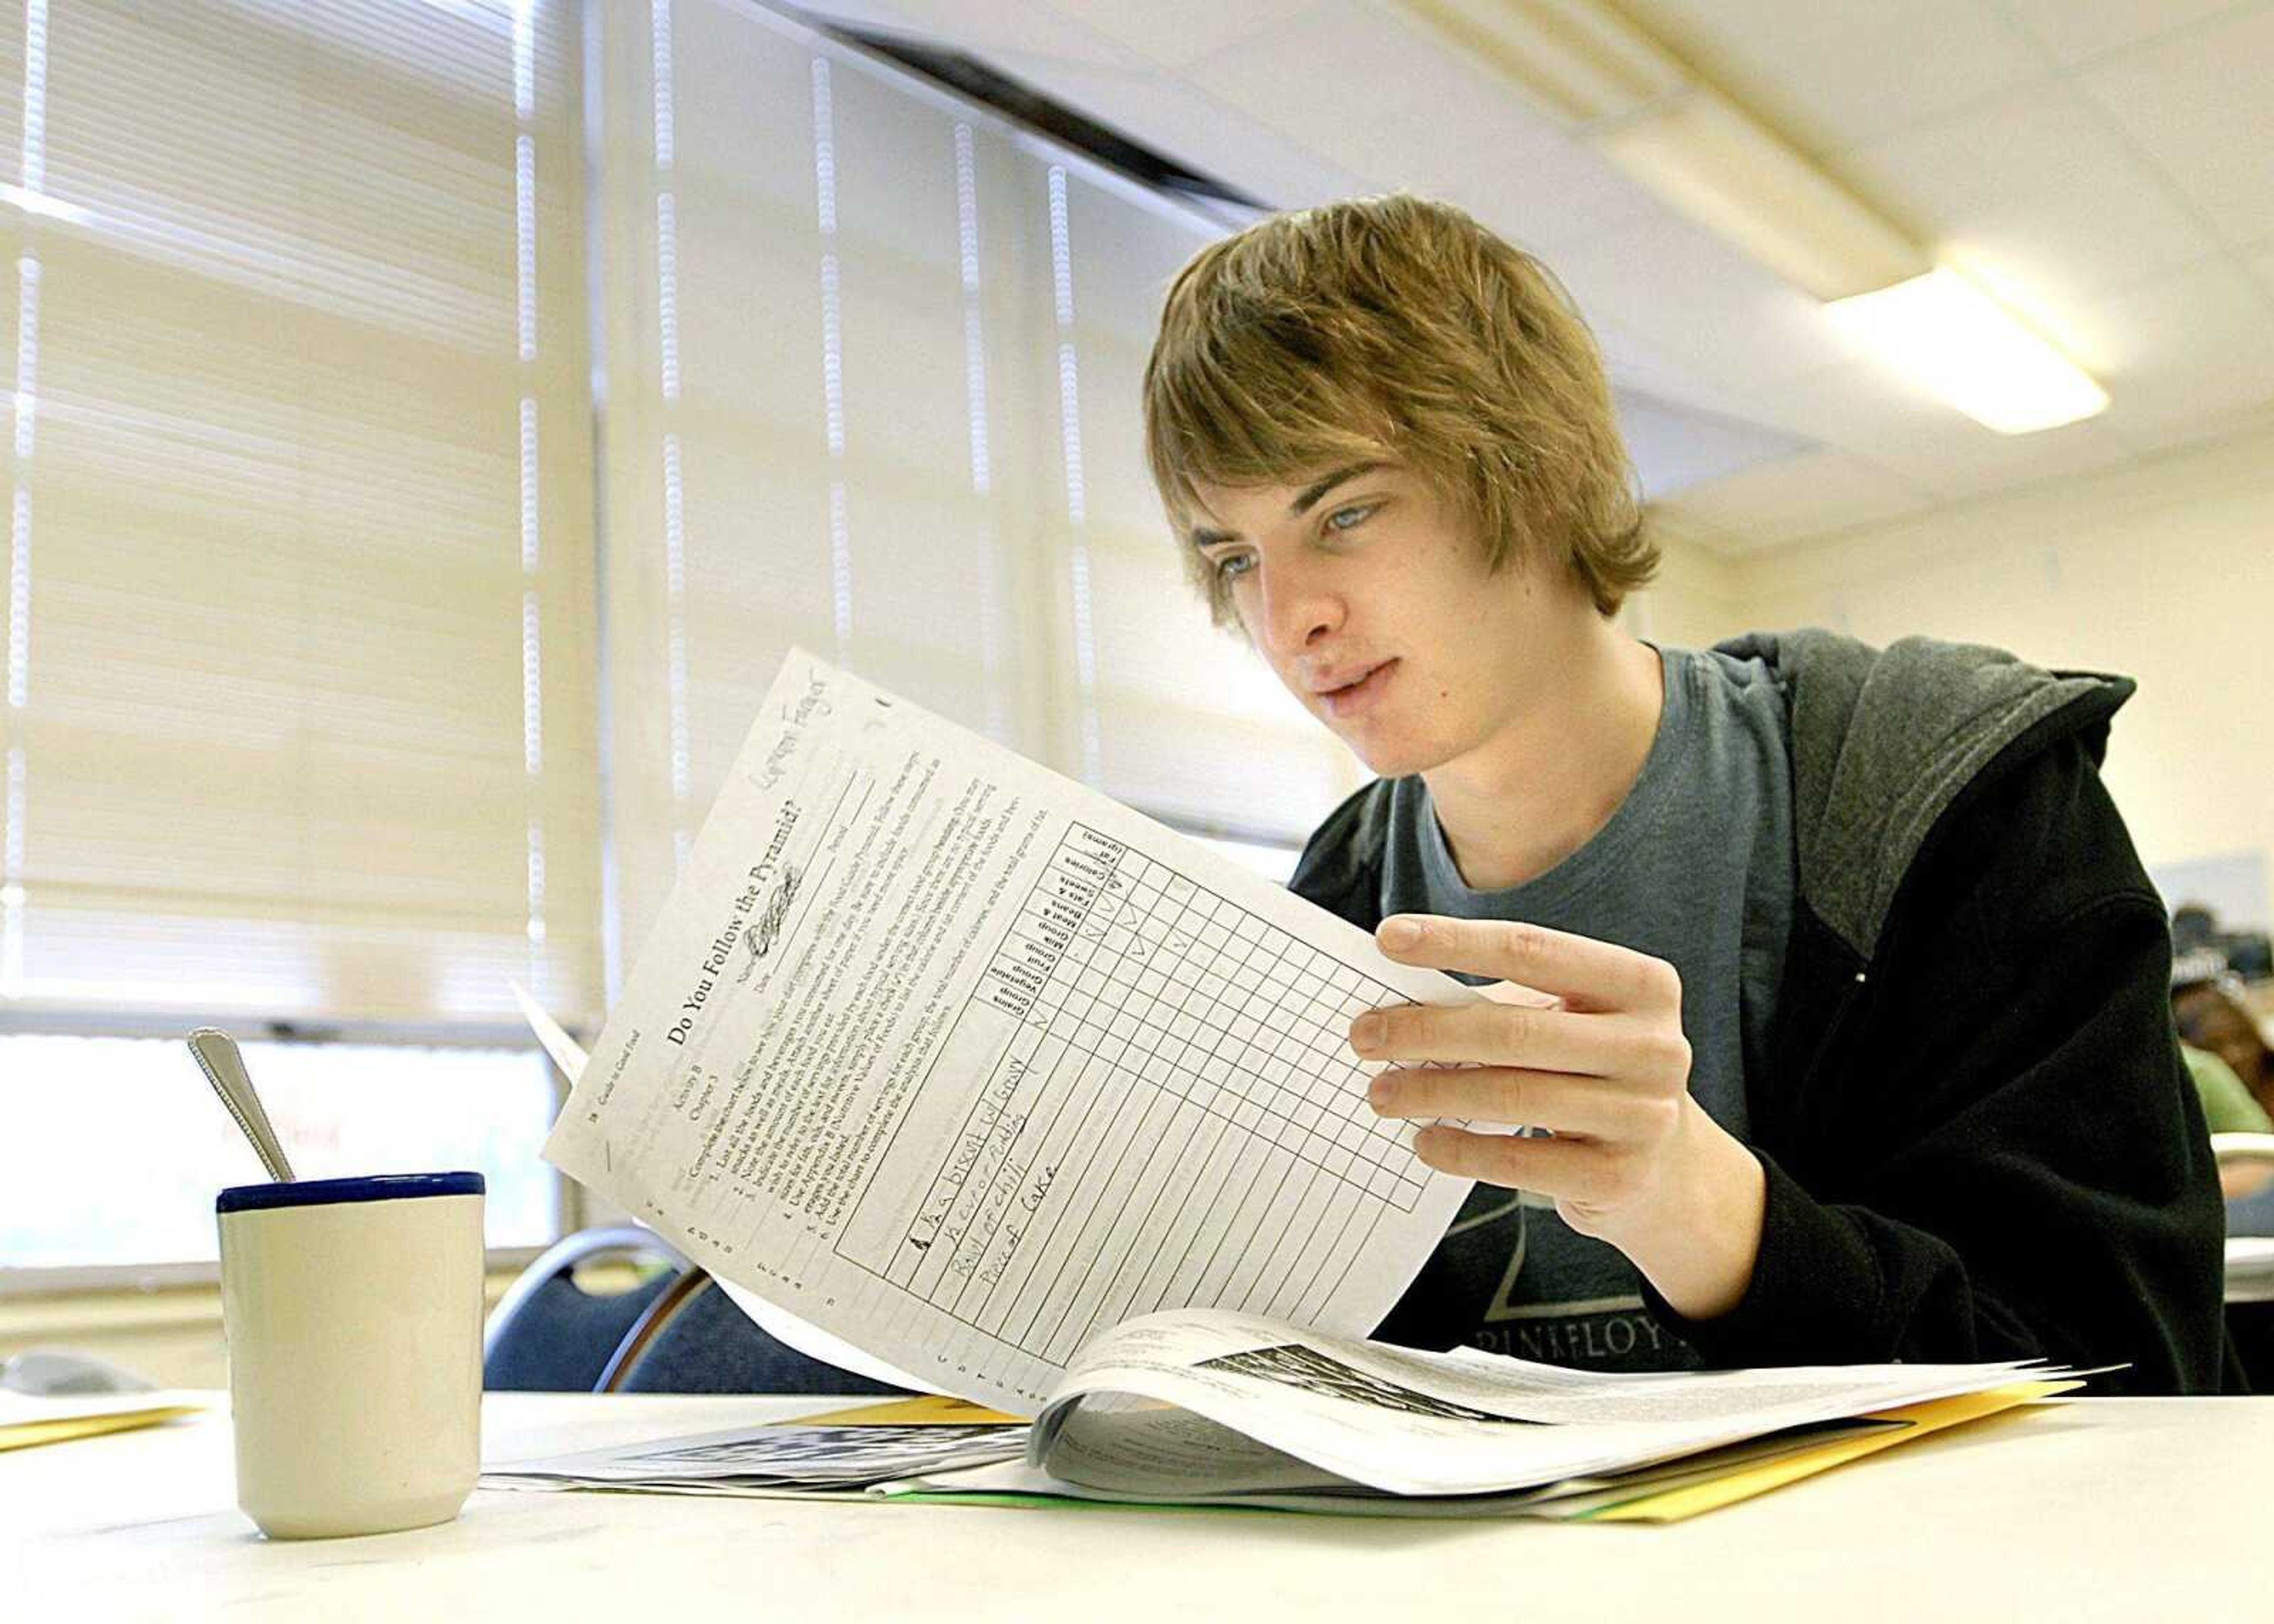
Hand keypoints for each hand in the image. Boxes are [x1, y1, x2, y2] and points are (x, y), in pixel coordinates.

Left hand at [1350, 913, 1765, 1320]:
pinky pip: (1519, 1158)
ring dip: (1430, 1092)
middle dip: (1424, 1030)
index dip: (1454, 941)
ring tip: (1380, 1092)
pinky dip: (1460, 1148)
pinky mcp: (1619, 1176)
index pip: (1531, 949)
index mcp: (1642, 985)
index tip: (1386, 938)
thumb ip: (1505, 1002)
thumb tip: (1398, 1001)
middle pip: (1513, 1028)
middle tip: (1364, 1034)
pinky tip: (1424, 1141)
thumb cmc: (1595, 1072)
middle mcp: (1654, 1045)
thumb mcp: (1571, 1022)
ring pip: (1511, 1094)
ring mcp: (1643, 1115)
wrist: (1670, 1171)